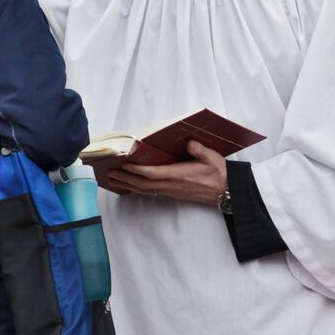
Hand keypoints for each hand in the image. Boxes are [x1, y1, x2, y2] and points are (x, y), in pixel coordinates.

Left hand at [95, 140, 227, 205]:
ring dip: (127, 185)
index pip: (153, 173)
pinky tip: (129, 187)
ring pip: (144, 190)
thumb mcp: (212, 158)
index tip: (124, 165)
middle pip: (143, 184)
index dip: (137, 170)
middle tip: (109, 173)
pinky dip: (137, 189)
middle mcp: (171, 185)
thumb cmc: (218, 173)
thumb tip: (189, 142)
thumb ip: (199, 150)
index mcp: (178, 175)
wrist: (225, 191)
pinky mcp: (172, 193)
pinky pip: (150, 192)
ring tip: (113, 181)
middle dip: (125, 179)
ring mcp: (170, 191)